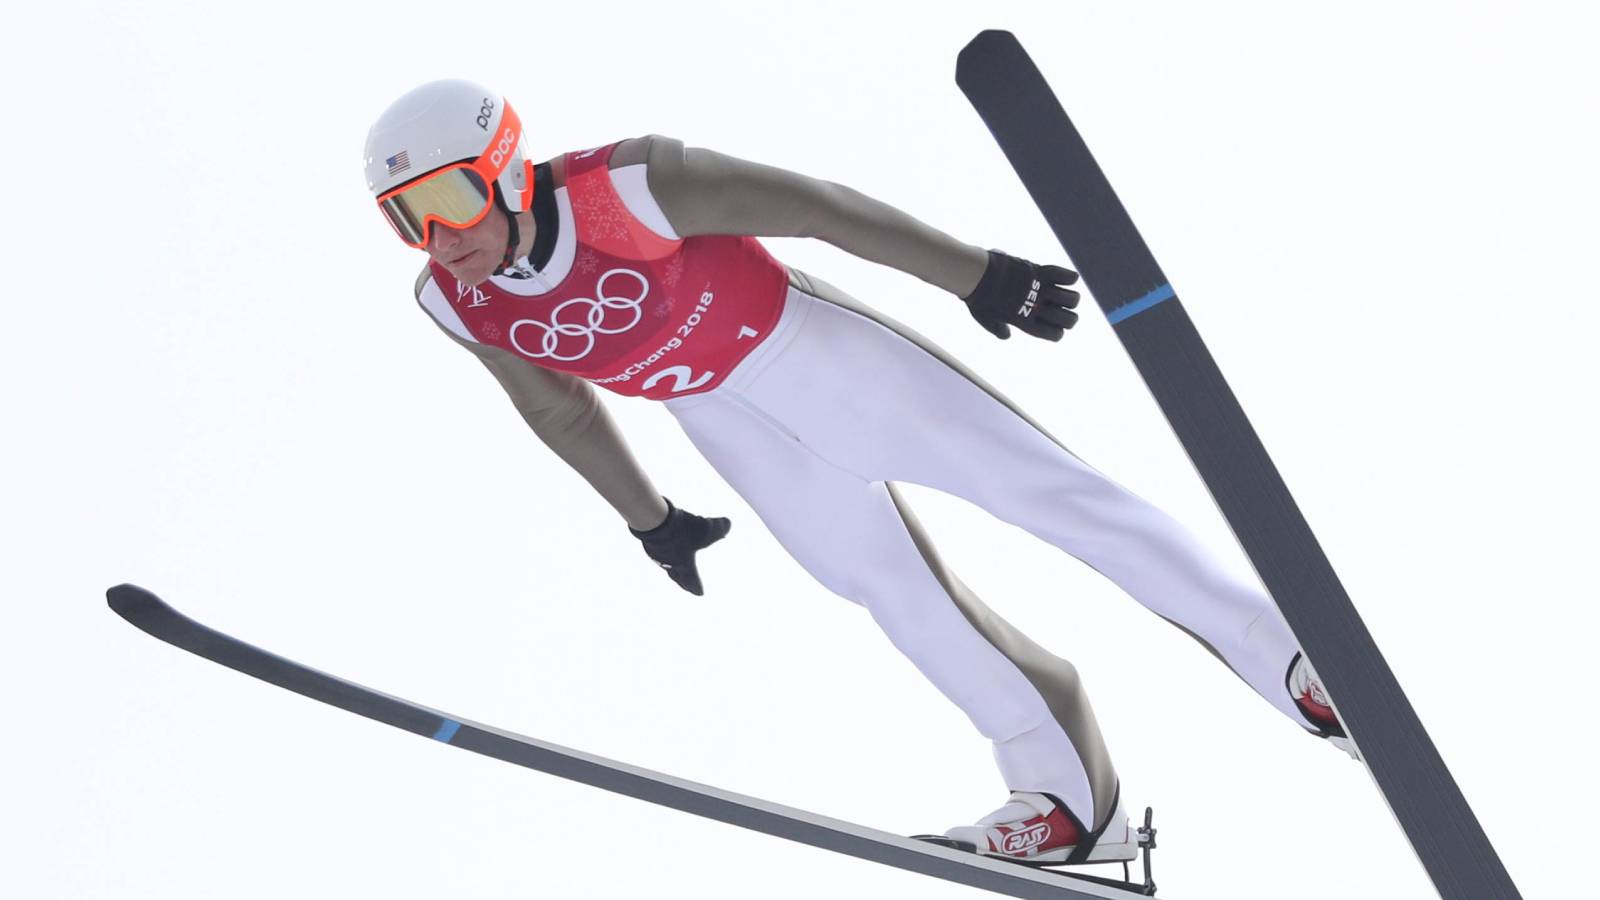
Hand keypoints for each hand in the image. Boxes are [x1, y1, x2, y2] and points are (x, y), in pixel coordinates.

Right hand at [628, 498, 731, 595]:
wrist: (653, 520)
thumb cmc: (682, 530)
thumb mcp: (707, 528)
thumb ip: (720, 528)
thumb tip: (728, 524)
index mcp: (684, 565)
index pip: (692, 580)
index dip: (696, 587)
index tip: (700, 593)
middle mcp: (669, 563)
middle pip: (676, 577)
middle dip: (682, 582)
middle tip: (686, 586)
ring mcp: (656, 553)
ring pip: (666, 563)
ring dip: (672, 564)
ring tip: (676, 562)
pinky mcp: (649, 542)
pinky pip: (658, 549)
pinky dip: (664, 549)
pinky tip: (666, 542)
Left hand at [961, 249, 1079, 340]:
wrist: (975, 274)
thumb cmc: (978, 298)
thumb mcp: (986, 320)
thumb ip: (998, 329)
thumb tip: (1007, 336)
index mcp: (1025, 322)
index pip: (1054, 334)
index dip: (1058, 333)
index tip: (1056, 328)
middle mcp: (1036, 307)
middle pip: (1068, 319)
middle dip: (1071, 318)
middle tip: (1066, 313)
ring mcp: (1039, 289)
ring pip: (1071, 298)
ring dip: (1073, 299)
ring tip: (1068, 296)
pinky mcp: (1038, 272)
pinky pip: (1063, 275)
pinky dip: (1070, 277)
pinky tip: (1070, 279)